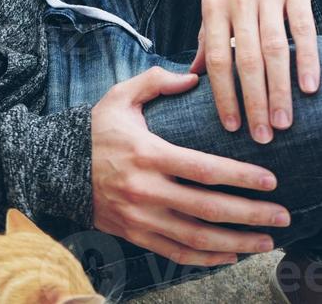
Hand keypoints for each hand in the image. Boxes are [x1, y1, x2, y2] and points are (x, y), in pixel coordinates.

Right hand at [91, 67, 289, 265]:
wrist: (57, 167)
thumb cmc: (95, 130)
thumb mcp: (120, 96)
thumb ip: (155, 82)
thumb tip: (192, 79)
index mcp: (146, 154)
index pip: (203, 169)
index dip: (240, 176)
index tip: (270, 180)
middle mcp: (146, 190)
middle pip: (207, 209)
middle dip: (250, 214)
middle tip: (281, 216)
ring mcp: (140, 217)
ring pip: (196, 238)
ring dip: (236, 243)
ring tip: (264, 242)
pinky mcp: (135, 234)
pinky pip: (177, 253)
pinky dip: (207, 259)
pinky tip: (230, 255)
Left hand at [191, 0, 319, 142]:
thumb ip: (207, 36)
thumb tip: (195, 74)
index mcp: (214, 6)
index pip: (218, 58)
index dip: (224, 94)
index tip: (232, 126)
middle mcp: (239, 2)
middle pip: (246, 60)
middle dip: (254, 102)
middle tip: (262, 137)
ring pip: (275, 48)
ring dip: (280, 89)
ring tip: (284, 122)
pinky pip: (302, 27)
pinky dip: (307, 58)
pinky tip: (310, 86)